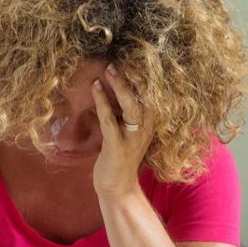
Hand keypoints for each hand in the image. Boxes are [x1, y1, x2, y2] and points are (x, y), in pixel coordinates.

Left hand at [91, 64, 153, 197]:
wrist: (117, 187)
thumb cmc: (119, 158)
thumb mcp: (126, 132)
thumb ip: (123, 113)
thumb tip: (110, 86)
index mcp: (150, 123)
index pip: (152, 95)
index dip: (143, 76)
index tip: (131, 58)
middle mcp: (146, 129)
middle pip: (145, 97)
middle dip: (133, 76)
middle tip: (117, 61)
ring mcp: (133, 138)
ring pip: (131, 106)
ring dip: (120, 86)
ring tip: (108, 70)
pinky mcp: (117, 146)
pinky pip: (110, 120)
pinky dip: (102, 102)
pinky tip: (95, 89)